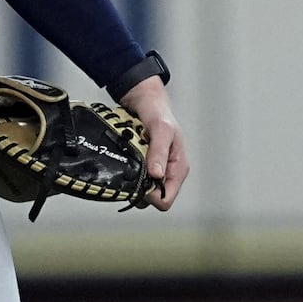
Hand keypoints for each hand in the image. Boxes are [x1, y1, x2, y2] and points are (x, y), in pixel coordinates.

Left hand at [120, 75, 188, 209]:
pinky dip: (126, 171)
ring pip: (140, 189)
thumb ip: (159, 152)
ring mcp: (154, 171)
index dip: (151, 195)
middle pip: (151, 198)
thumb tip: (156, 174)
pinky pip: (132, 178)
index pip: (166, 199)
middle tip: (131, 168)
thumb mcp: (162, 130)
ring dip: (130, 178)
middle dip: (138, 187)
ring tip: (128, 161)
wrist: (145, 102)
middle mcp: (167, 173)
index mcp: (178, 169)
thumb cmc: (159, 113)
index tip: (140, 181)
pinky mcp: (143, 166)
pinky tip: (125, 159)